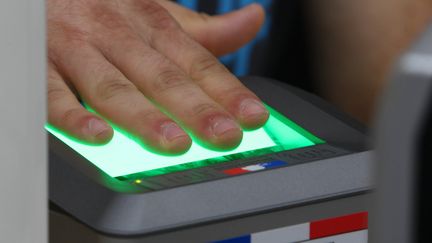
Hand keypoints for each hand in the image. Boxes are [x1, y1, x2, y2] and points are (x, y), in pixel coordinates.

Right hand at [47, 0, 267, 153]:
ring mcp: (78, 48)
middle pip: (162, 76)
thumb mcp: (155, 11)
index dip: (227, 90)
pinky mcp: (41, 62)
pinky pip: (53, 92)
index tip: (253, 116)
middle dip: (196, 109)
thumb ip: (202, 29)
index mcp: (150, 24)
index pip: (196, 61)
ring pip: (114, 86)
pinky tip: (98, 137)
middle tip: (224, 136)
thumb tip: (252, 20)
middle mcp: (118, 35)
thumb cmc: (104, 6)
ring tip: (173, 142)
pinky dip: (73, 115)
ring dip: (144, 116)